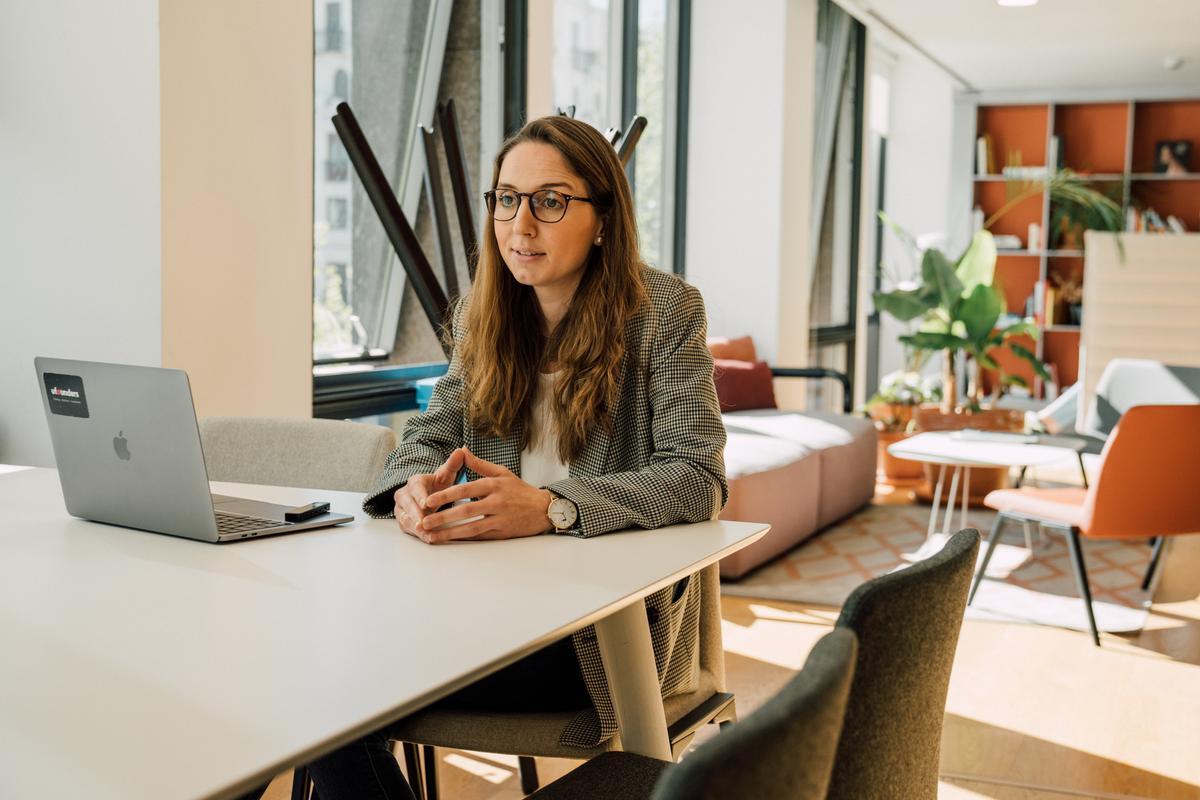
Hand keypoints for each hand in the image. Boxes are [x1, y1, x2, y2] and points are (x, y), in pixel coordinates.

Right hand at [392, 448, 466, 536]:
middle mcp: (405, 494)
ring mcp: (402, 508)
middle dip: (415, 514)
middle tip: (423, 523)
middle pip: (407, 504)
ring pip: (405, 518)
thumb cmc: (439, 484)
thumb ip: (453, 464)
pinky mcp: (404, 520)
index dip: (420, 496)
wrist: (429, 493)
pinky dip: (417, 534)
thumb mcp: (446, 474)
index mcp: (415, 481)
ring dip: (415, 527)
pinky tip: (427, 539)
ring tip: (425, 534)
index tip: (426, 503)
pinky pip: (408, 528)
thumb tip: (461, 450)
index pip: (416, 487)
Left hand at [417, 449, 553, 543]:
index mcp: (494, 485)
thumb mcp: (501, 472)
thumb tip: (462, 450)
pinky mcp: (503, 532)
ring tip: (432, 536)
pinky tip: (451, 542)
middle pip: (465, 511)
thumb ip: (479, 464)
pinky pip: (480, 537)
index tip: (428, 501)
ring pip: (471, 528)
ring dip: (450, 533)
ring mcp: (500, 519)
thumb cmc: (520, 490)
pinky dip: (465, 540)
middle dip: (442, 517)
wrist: (544, 509)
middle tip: (423, 522)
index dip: (445, 495)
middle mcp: (496, 502)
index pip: (465, 489)